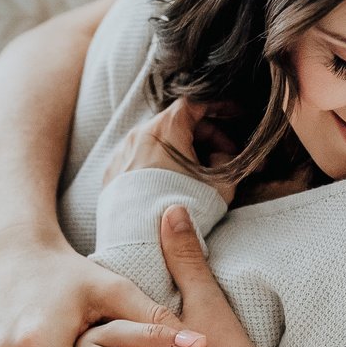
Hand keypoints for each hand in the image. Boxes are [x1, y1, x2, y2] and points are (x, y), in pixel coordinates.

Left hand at [102, 101, 239, 199]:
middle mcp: (138, 134)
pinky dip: (158, 163)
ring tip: (198, 174)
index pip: (196, 103)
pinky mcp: (111, 174)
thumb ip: (228, 161)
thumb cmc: (183, 211)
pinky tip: (172, 184)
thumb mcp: (220, 185)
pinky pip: (139, 159)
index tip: (234, 114)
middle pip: (177, 122)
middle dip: (204, 135)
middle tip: (223, 156)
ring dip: (181, 151)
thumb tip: (223, 155)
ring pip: (157, 141)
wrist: (142, 243)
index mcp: (165, 129)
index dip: (219, 107)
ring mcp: (121, 154)